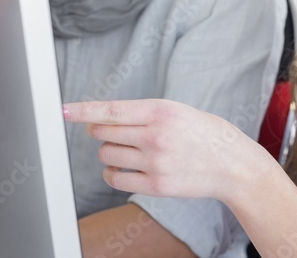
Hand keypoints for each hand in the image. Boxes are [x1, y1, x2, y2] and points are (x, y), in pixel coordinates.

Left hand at [64, 99, 262, 202]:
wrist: (233, 165)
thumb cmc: (205, 134)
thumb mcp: (177, 111)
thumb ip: (144, 114)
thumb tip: (105, 119)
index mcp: (160, 110)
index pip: (111, 110)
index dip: (83, 110)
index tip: (63, 110)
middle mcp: (155, 136)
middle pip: (103, 133)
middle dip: (99, 131)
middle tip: (111, 131)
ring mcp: (155, 163)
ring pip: (106, 156)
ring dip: (107, 152)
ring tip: (125, 150)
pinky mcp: (156, 186)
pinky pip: (116, 180)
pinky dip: (112, 173)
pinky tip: (122, 168)